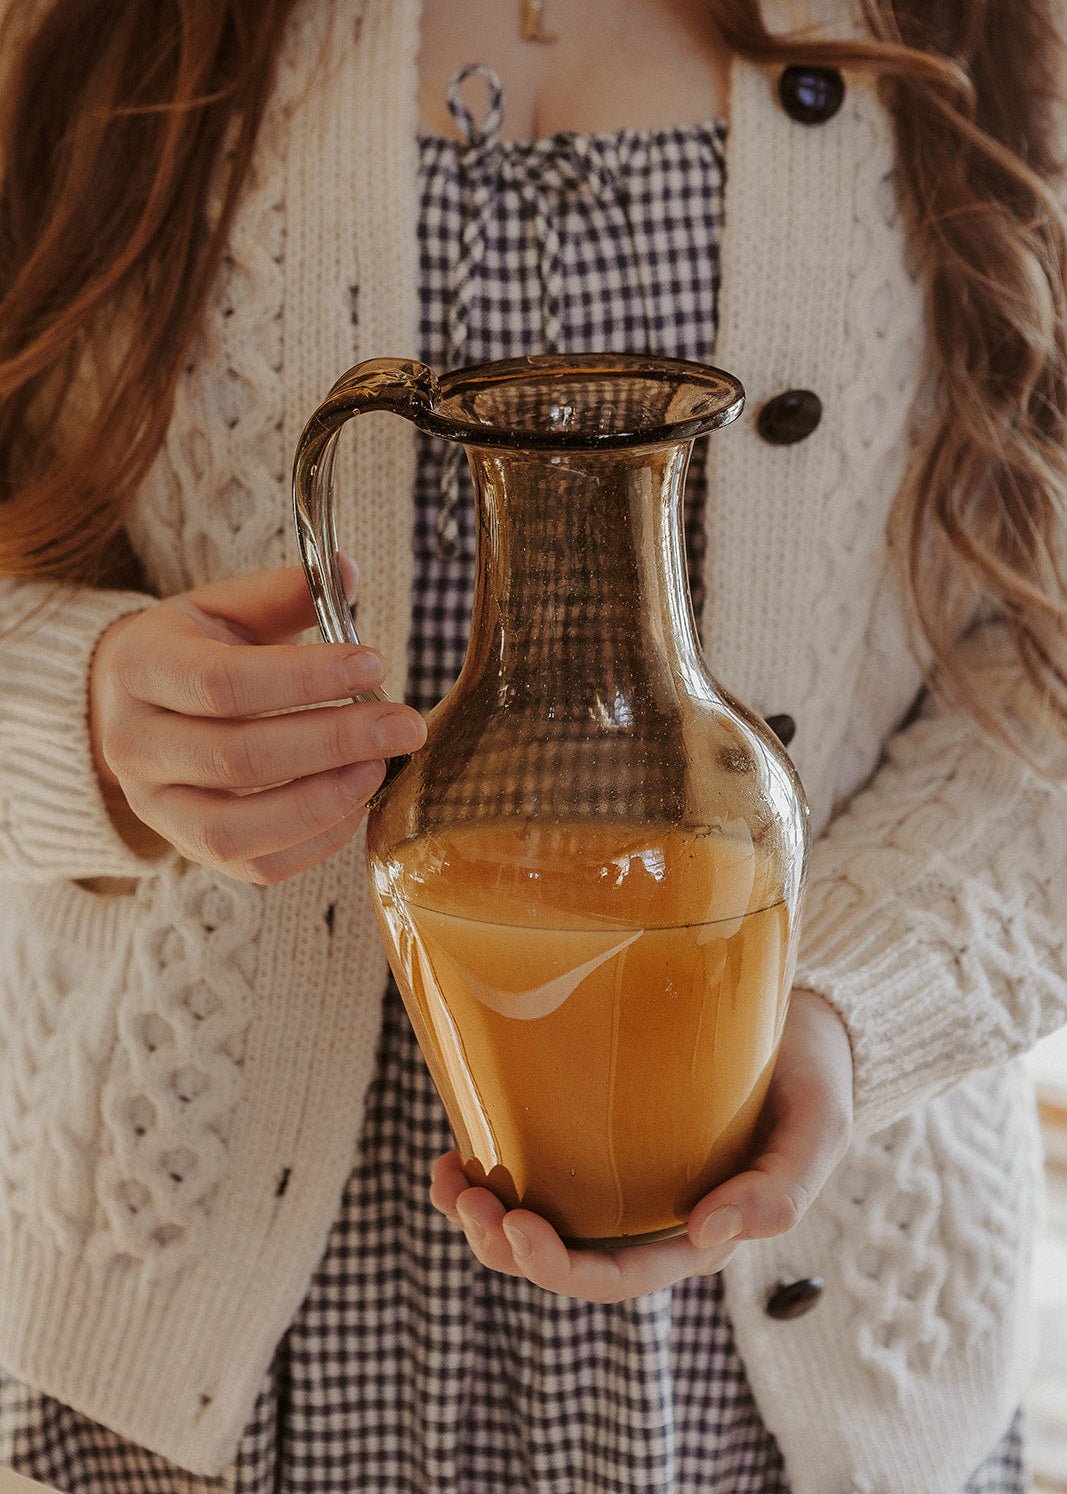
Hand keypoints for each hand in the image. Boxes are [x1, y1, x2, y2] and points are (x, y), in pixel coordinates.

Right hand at [89, 564, 425, 881]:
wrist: (134, 706)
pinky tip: (356, 802)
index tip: (374, 665)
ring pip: (235, 828)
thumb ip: (284, 594)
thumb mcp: (225, 607)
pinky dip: (315, 842)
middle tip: (403, 726)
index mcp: (140, 669)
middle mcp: (134, 746)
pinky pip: (256, 867)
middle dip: (332, 742)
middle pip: (235, 757)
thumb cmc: (194, 649)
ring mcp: (158, 808)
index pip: (220, 683)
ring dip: (321, 802)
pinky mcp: (191, 850)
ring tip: (380, 768)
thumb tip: (347, 573)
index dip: (303, 679)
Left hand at [429, 987, 852, 1301]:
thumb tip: (707, 1235)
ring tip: (447, 1179)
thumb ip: (781, 1189)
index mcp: (693, 1232)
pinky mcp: (591, 1130)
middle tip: (469, 1201)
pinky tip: (456, 1149)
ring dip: (481, 1214)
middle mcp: (643, 1215)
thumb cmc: (811, 1080)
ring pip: (534, 1219)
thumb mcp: (817, 1132)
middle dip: (504, 1244)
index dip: (560, 1268)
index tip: (518, 1231)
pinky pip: (530, 1166)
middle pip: (561, 1256)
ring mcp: (612, 1175)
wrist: (801, 1023)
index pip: (617, 1275)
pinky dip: (486, 1165)